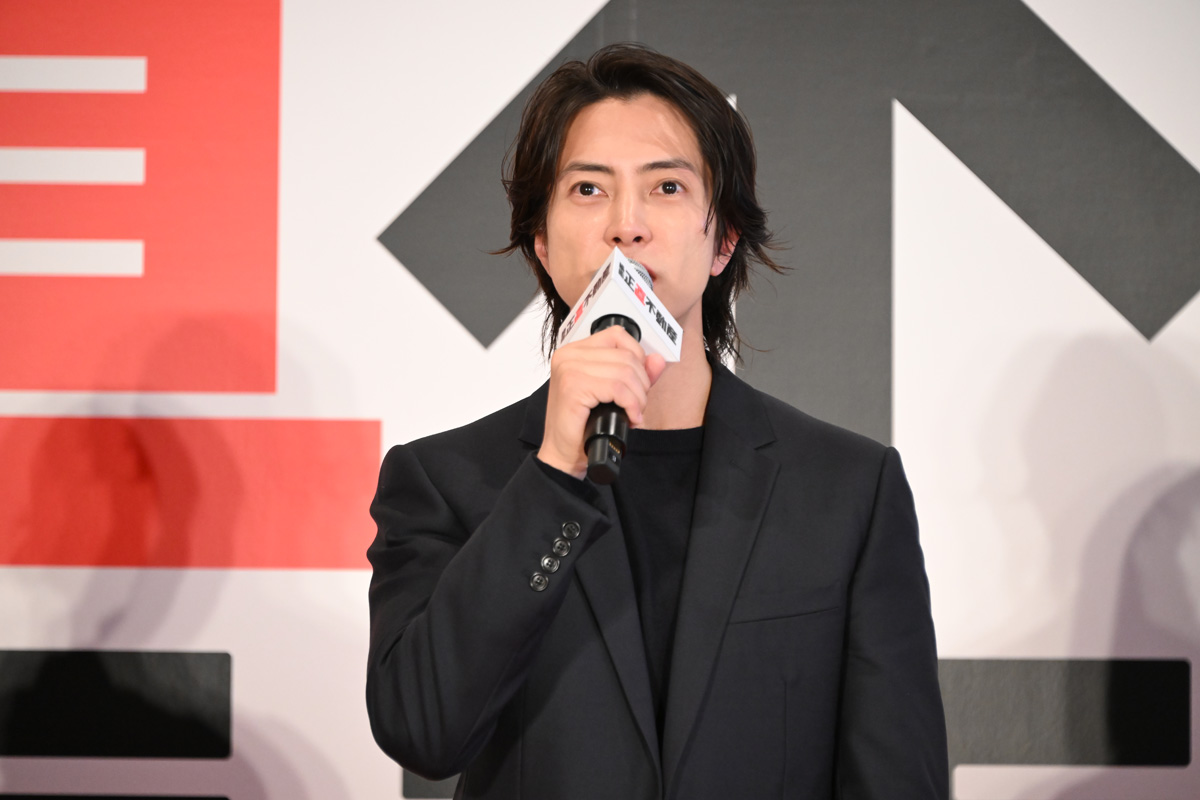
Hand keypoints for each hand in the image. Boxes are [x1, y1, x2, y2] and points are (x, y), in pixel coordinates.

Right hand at [538, 326, 667, 478]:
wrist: (563, 454)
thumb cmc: (582, 426)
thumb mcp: (613, 394)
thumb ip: (635, 374)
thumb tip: (657, 360)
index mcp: (575, 351)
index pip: (618, 336)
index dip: (637, 359)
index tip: (637, 383)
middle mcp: (568, 355)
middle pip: (626, 356)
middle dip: (641, 384)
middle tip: (636, 405)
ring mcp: (569, 369)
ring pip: (624, 372)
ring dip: (638, 397)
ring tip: (633, 413)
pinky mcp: (573, 387)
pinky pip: (617, 388)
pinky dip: (631, 404)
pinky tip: (630, 417)